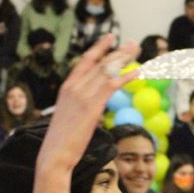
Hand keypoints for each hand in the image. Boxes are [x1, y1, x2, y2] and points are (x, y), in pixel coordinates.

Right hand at [36, 34, 138, 172]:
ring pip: (107, 70)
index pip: (86, 62)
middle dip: (118, 51)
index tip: (111, 38)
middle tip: (134, 43)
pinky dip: (127, 77)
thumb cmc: (62, 141)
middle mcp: (74, 86)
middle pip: (100, 63)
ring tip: (138, 49)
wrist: (54, 154)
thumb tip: (93, 107)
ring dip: (124, 58)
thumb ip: (80, 106)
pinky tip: (139, 71)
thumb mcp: (70, 117)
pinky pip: (112, 85)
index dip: (99, 48)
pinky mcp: (92, 105)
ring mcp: (82, 95)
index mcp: (67, 87)